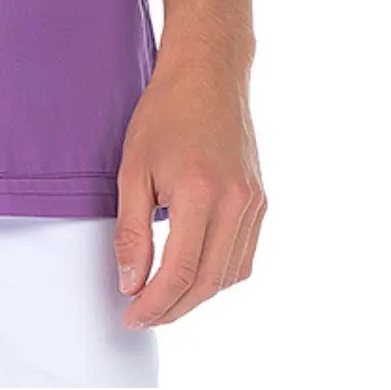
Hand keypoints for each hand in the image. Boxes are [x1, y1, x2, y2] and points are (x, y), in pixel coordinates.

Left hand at [114, 52, 264, 328]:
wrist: (208, 73)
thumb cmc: (165, 112)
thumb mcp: (133, 168)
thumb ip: (132, 230)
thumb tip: (131, 283)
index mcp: (201, 193)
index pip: (179, 272)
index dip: (153, 303)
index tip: (130, 315)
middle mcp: (235, 203)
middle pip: (207, 283)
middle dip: (173, 309)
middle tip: (142, 316)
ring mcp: (253, 204)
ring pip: (229, 275)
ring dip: (196, 296)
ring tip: (163, 299)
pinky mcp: (260, 201)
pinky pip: (243, 256)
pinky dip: (218, 274)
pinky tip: (193, 273)